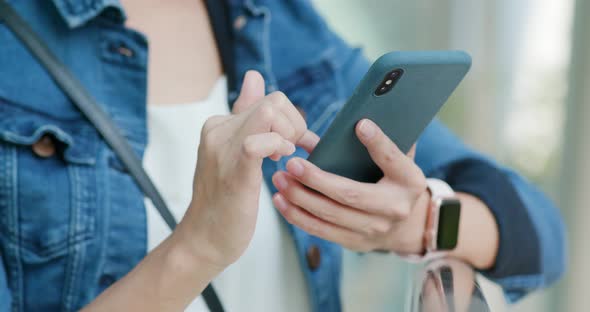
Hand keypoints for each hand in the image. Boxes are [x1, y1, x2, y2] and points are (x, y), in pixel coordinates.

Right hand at [176, 70, 318, 269]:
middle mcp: (218, 130)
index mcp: (219, 124)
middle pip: (274, 101)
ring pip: (270, 112)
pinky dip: (279, 147)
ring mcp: (224, 148)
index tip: (292, 144)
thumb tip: (254, 77)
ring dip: (290, 135)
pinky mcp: (235, 170)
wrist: (204, 238)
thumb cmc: (225, 199)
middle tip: (290, 153)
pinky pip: (261, 141)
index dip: (289, 119)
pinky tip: (279, 163)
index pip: (266, 98)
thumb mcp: (237, 151)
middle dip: (295, 125)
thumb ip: (247, 117)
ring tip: (283, 158)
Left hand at [272, 119, 429, 253]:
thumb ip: (378, 144)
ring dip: (299, 198)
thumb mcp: (395, 161)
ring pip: (330, 215)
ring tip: (279, 179)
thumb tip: (351, 122)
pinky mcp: (355, 242)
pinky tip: (281, 200)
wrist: (406, 224)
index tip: (360, 124)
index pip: (393, 160)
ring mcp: (374, 230)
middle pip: (350, 195)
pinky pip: (321, 231)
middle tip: (292, 163)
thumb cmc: (393, 180)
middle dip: (317, 179)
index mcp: (409, 181)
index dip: (378, 143)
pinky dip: (298, 216)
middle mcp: (394, 208)